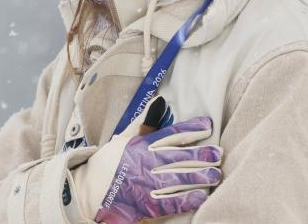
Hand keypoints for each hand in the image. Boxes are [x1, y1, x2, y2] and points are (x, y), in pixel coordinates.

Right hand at [69, 96, 222, 223]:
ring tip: (216, 174)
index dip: (191, 129)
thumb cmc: (109, 163)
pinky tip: (201, 196)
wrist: (89, 191)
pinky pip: (171, 202)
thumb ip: (144, 122)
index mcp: (141, 146)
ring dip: (199, 177)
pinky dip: (187, 199)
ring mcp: (146, 185)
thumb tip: (160, 101)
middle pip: (178, 157)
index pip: (170, 134)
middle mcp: (145, 164)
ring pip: (178, 179)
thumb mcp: (123, 138)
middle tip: (218, 153)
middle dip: (201, 155)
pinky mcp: (146, 205)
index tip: (207, 126)